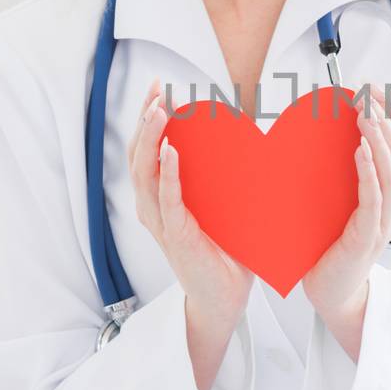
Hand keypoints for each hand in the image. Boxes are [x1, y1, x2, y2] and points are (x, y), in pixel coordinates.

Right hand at [127, 80, 252, 389]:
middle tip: (156, 90)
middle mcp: (154, 207)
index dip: (149, 118)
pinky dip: (168, 174)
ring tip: (159, 111)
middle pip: (138, 154)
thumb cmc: (226, 253)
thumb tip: (252, 140)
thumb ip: (227, 177)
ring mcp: (161, 222)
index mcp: (162, 198)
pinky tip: (172, 151)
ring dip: (151, 138)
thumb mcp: (224, 207)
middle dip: (145, 119)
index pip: (148, 149)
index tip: (159, 89)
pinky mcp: (176, 237)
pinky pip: (168, 201)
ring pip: (144, 173)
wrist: (225, 300)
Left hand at [300, 86, 390, 358]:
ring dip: (378, 140)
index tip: (373, 89)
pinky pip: (373, 199)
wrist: (333, 289)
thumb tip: (362, 132)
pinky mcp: (368, 237)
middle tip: (367, 96)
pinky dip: (369, 172)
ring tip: (365, 116)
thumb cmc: (338, 243)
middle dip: (385, 119)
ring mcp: (385, 222)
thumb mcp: (350, 198)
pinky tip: (359, 151)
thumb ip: (359, 168)